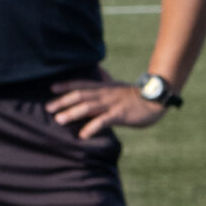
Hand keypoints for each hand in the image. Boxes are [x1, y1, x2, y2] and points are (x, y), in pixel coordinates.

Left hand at [47, 76, 165, 138]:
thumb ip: (105, 80)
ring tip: (59, 120)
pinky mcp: (121, 115)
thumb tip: (97, 70)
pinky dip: (92, 127)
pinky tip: (83, 135)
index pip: (82, 84)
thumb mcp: (118, 86)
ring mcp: (112, 104)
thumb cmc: (136, 95)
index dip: (66, 85)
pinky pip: (104, 121)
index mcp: (104, 87)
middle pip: (81, 95)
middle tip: (48, 108)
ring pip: (89, 107)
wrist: (156, 100)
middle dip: (63, 101)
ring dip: (73, 113)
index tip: (51, 88)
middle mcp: (105, 94)